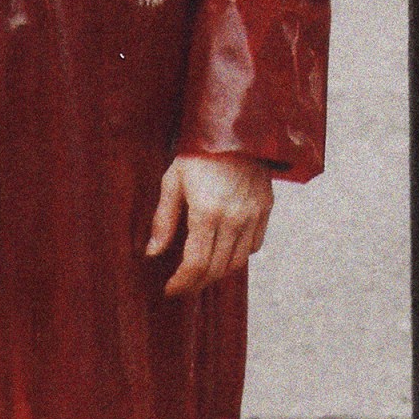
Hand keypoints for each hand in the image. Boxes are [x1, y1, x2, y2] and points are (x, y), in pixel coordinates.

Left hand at [147, 154, 273, 297]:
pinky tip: (222, 251)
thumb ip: (164, 219)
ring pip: (237, 262)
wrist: (237, 129)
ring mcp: (253, 215)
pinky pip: (254, 246)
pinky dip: (237, 256)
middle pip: (217, 269)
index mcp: (207, 212)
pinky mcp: (265, 209)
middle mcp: (234, 218)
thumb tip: (153, 252)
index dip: (182, 283)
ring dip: (217, 274)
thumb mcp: (173, 181)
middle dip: (197, 283)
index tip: (170, 289)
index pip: (196, 264)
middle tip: (182, 286)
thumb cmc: (198, 153)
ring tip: (200, 273)